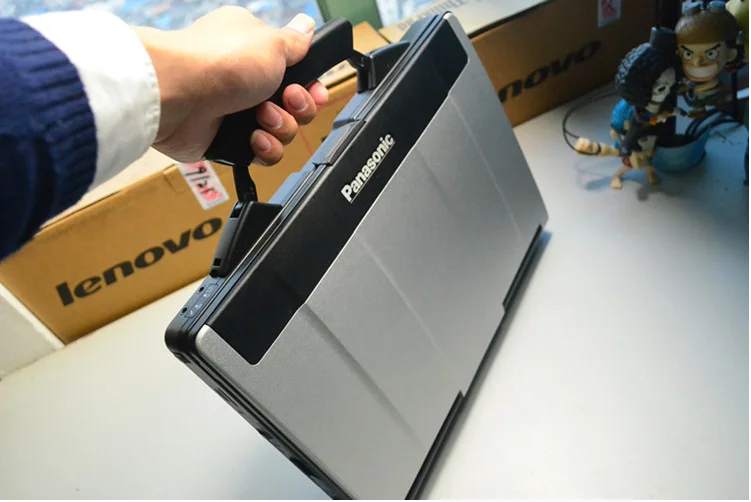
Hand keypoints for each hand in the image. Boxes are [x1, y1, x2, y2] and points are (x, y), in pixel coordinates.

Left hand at [134, 7, 328, 164]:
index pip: (297, 73)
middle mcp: (246, 80)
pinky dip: (264, 148)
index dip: (311, 85)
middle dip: (298, 107)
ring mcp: (236, 112)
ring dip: (280, 127)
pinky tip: (253, 138)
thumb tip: (306, 26)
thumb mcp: (272, 42)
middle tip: (287, 99)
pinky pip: (263, 154)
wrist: (178, 95)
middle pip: (294, 106)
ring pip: (282, 132)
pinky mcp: (227, 140)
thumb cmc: (221, 62)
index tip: (314, 89)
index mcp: (256, 50)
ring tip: (262, 118)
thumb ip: (296, 41)